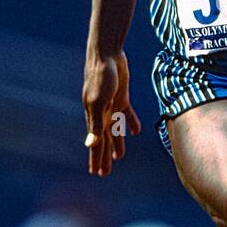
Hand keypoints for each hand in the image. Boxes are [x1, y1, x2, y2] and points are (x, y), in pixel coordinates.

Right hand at [82, 51, 140, 175]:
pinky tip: (136, 132)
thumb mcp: (99, 101)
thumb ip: (96, 123)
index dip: (96, 158)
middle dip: (103, 156)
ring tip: (119, 157)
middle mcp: (101, 113)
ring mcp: (111, 105)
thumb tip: (90, 144)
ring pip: (114, 130)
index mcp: (94, 117)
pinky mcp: (121, 96)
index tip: (95, 173)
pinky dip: (130, 123)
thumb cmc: (100, 76)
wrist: (107, 53)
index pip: (95, 143)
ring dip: (116, 143)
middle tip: (104, 173)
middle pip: (104, 140)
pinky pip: (126, 114)